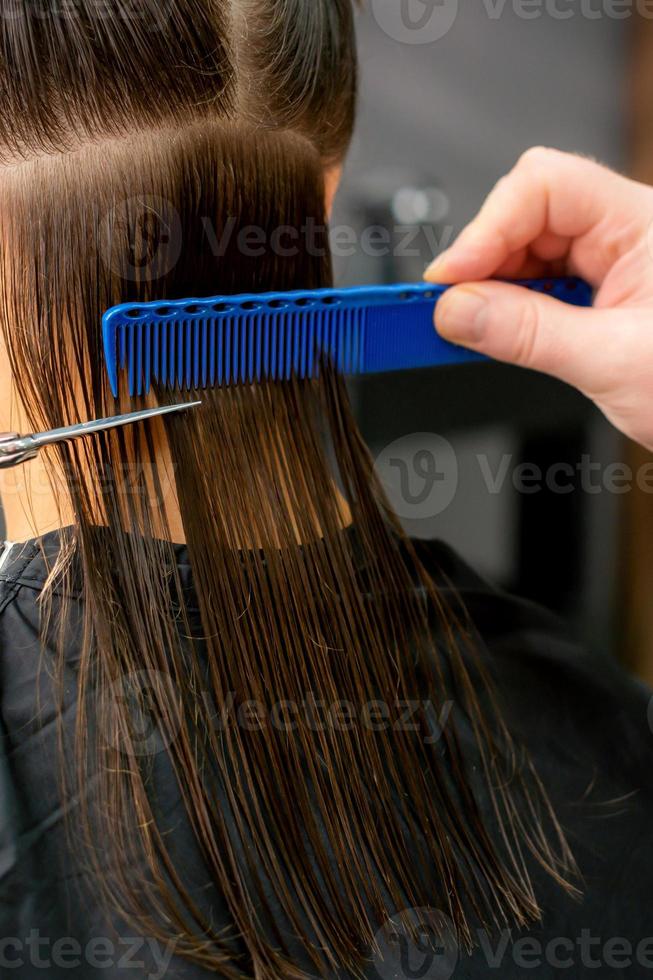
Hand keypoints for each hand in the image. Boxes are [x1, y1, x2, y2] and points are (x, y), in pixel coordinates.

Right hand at [424, 147, 652, 451]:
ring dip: (494, 287)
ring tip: (473, 326)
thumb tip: (457, 311)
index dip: (487, 228)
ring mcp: (615, 262)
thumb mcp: (613, 363)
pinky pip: (541, 284)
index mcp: (643, 224)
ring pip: (529, 250)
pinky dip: (512, 308)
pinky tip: (500, 330)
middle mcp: (627, 232)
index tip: (449, 280)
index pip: (546, 187)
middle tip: (449, 309)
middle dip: (484, 260)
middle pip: (529, 214)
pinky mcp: (602, 293)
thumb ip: (528, 335)